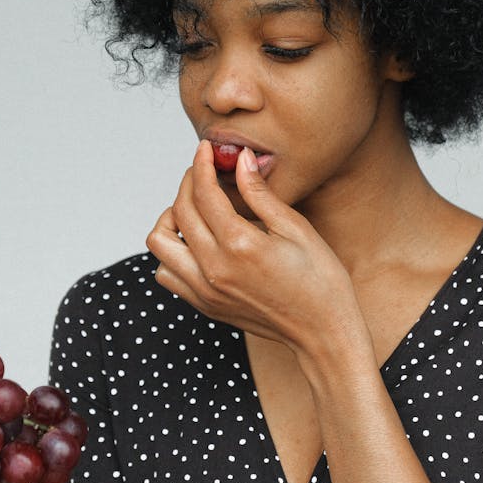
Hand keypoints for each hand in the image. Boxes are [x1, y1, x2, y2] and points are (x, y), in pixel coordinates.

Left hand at [147, 141, 367, 355]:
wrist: (323, 333)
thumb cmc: (320, 280)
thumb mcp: (296, 228)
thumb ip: (259, 193)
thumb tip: (239, 160)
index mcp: (239, 245)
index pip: (203, 193)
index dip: (201, 164)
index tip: (205, 149)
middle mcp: (214, 269)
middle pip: (178, 212)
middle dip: (187, 184)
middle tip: (203, 173)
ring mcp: (205, 291)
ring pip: (160, 245)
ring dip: (171, 220)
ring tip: (195, 211)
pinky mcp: (205, 305)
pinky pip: (167, 274)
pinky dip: (173, 253)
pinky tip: (197, 243)